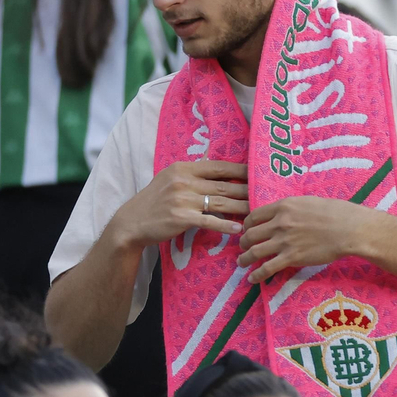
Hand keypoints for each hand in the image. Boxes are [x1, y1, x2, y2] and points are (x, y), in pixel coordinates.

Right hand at [112, 161, 247, 247]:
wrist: (132, 222)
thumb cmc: (154, 202)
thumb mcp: (169, 179)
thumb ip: (191, 174)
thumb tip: (217, 169)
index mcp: (183, 168)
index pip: (218, 166)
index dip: (239, 170)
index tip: (257, 173)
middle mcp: (184, 181)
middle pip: (223, 185)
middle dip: (246, 189)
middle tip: (264, 193)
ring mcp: (183, 199)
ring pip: (220, 203)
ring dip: (241, 207)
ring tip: (257, 211)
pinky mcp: (181, 218)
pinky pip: (209, 221)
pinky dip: (225, 226)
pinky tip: (238, 229)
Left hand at [237, 197, 372, 281]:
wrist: (348, 228)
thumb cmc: (334, 212)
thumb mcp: (308, 202)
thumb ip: (291, 208)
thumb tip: (285, 213)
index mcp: (283, 207)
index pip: (254, 216)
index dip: (247, 225)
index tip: (247, 230)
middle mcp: (279, 223)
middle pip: (251, 234)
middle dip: (243, 242)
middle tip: (243, 247)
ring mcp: (284, 241)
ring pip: (254, 251)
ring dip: (244, 258)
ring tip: (242, 262)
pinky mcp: (291, 258)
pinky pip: (267, 268)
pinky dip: (256, 274)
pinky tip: (252, 279)